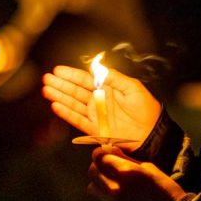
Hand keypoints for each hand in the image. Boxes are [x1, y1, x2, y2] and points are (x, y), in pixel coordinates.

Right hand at [42, 63, 161, 142]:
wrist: (153, 134)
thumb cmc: (147, 109)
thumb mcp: (132, 87)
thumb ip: (113, 77)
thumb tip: (96, 66)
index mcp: (108, 89)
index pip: (86, 80)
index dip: (72, 75)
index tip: (58, 70)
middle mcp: (99, 101)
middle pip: (76, 91)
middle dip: (61, 85)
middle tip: (47, 79)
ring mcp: (96, 115)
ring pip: (74, 104)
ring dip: (60, 97)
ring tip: (47, 90)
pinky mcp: (95, 130)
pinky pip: (78, 120)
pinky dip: (67, 114)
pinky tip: (56, 106)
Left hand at [87, 147, 185, 200]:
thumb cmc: (164, 189)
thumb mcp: (148, 168)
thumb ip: (126, 159)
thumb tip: (110, 150)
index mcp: (126, 172)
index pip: (100, 157)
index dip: (101, 154)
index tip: (105, 154)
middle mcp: (115, 189)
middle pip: (92, 172)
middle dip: (99, 167)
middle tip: (109, 168)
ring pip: (92, 188)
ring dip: (99, 184)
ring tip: (114, 185)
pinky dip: (108, 199)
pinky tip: (123, 200)